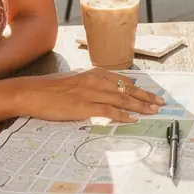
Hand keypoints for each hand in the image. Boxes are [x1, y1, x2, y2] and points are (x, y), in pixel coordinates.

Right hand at [17, 69, 163, 123]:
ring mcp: (90, 93)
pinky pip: (108, 111)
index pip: (122, 81)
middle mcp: (95, 81)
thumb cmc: (51, 90)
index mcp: (94, 74)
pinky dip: (122, 115)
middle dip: (146, 96)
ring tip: (153, 110)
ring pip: (121, 99)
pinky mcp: (84, 106)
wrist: (33, 93)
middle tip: (160, 102)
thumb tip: (111, 89)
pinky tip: (133, 119)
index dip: (139, 88)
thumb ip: (94, 84)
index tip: (151, 94)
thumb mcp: (76, 81)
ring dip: (140, 106)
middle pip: (127, 89)